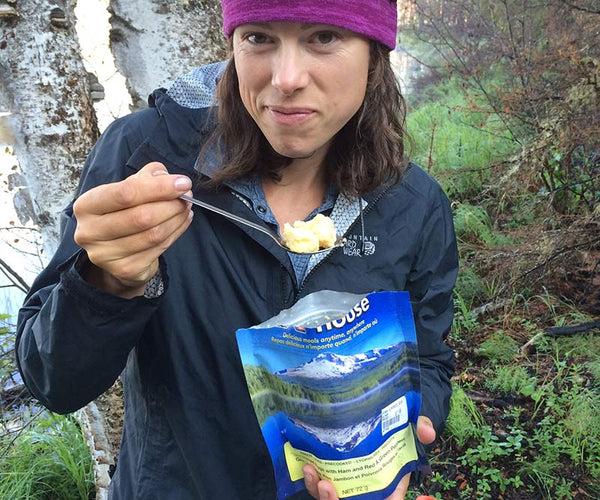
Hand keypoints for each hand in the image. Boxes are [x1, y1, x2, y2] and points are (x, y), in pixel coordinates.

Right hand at [73, 162, 193, 296]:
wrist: (115, 253)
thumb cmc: (122, 213)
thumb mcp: (129, 189)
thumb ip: (146, 177)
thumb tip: (167, 177)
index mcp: (87, 205)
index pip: (125, 193)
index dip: (158, 187)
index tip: (183, 183)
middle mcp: (90, 232)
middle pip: (141, 216)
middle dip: (171, 205)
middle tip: (187, 198)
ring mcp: (105, 254)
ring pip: (153, 234)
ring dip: (176, 219)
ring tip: (186, 209)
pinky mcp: (124, 269)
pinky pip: (159, 249)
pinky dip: (176, 233)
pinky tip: (182, 223)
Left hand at [303, 416, 436, 499]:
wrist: (382, 420)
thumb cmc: (398, 430)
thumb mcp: (412, 428)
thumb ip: (422, 429)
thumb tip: (428, 432)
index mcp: (390, 489)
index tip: (365, 499)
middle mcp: (366, 490)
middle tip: (326, 485)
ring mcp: (348, 484)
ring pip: (330, 498)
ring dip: (317, 491)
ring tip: (310, 471)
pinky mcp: (332, 472)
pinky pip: (319, 484)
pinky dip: (311, 479)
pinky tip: (305, 464)